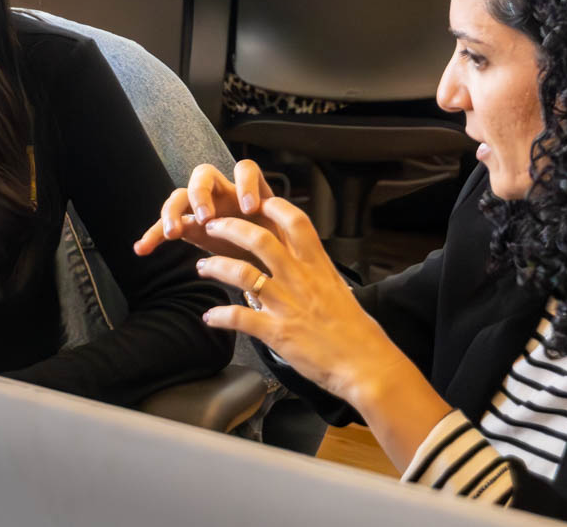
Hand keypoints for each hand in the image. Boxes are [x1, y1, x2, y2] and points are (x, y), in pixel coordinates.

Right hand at [134, 160, 276, 267]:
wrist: (264, 264)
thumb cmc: (275, 247)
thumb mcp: (283, 237)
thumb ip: (284, 229)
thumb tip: (293, 234)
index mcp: (248, 191)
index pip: (245, 170)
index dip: (245, 185)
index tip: (250, 209)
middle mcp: (223, 194)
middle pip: (204, 175)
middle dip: (202, 193)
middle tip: (206, 217)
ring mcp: (202, 208)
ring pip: (180, 195)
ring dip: (173, 211)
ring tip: (173, 232)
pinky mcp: (187, 226)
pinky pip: (165, 226)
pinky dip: (152, 235)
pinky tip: (142, 249)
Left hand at [192, 196, 404, 403]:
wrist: (365, 364)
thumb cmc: (357, 332)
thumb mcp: (338, 290)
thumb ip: (318, 274)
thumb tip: (305, 265)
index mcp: (318, 266)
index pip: (295, 222)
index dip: (274, 207)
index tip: (257, 202)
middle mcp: (300, 279)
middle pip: (259, 239)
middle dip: (230, 228)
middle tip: (212, 226)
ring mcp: (286, 304)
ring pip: (242, 273)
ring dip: (216, 266)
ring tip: (202, 266)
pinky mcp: (276, 332)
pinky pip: (239, 317)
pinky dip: (220, 315)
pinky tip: (210, 317)